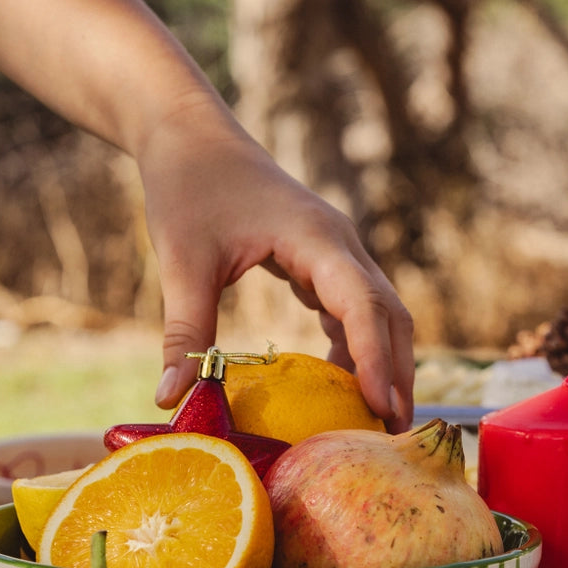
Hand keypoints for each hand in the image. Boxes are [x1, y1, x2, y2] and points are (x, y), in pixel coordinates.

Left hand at [140, 103, 414, 432]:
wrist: (189, 132)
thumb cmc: (187, 186)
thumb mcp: (183, 261)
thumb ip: (184, 332)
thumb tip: (170, 399)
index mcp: (317, 238)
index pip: (362, 304)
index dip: (376, 358)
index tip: (382, 407)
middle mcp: (340, 244)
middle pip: (389, 314)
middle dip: (397, 372)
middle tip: (393, 435)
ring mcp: (336, 251)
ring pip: (380, 313)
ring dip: (384, 363)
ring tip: (377, 421)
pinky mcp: (322, 260)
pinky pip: (353, 310)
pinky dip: (356, 349)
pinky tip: (341, 386)